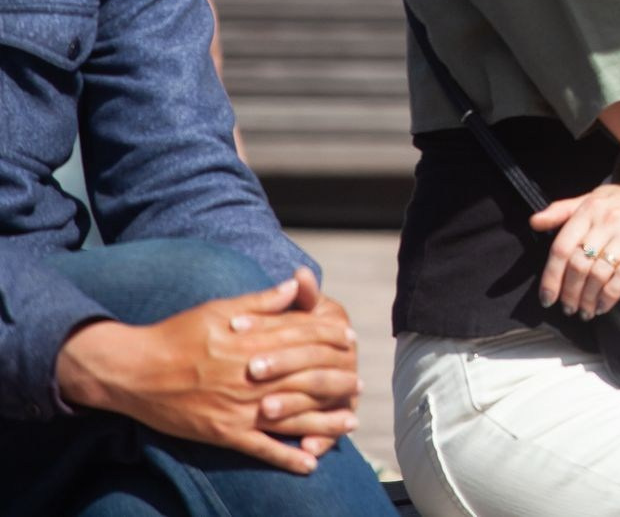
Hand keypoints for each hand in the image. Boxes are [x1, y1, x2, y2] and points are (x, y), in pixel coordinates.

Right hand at [55, 269, 360, 474]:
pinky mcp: (224, 432)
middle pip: (307, 377)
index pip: (305, 339)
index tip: (351, 340)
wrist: (133, 371)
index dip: (331, 338)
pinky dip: (287, 457)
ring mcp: (240, 407)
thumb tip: (297, 286)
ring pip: (293, 415)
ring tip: (350, 421)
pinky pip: (262, 448)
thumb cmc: (176, 334)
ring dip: (326, 420)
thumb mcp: (220, 309)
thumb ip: (262, 301)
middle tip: (359, 383)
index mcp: (253, 342)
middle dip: (338, 379)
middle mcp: (252, 376)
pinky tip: (310, 462)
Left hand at [531, 179, 619, 317]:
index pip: (561, 247)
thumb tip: (534, 222)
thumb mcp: (597, 196)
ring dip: (587, 298)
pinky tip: (603, 307)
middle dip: (569, 293)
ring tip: (583, 311)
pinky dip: (609, 296)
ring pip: (599, 274)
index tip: (547, 298)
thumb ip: (565, 209)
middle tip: (567, 309)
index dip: (551, 277)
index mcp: (591, 209)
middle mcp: (608, 221)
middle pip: (578, 265)